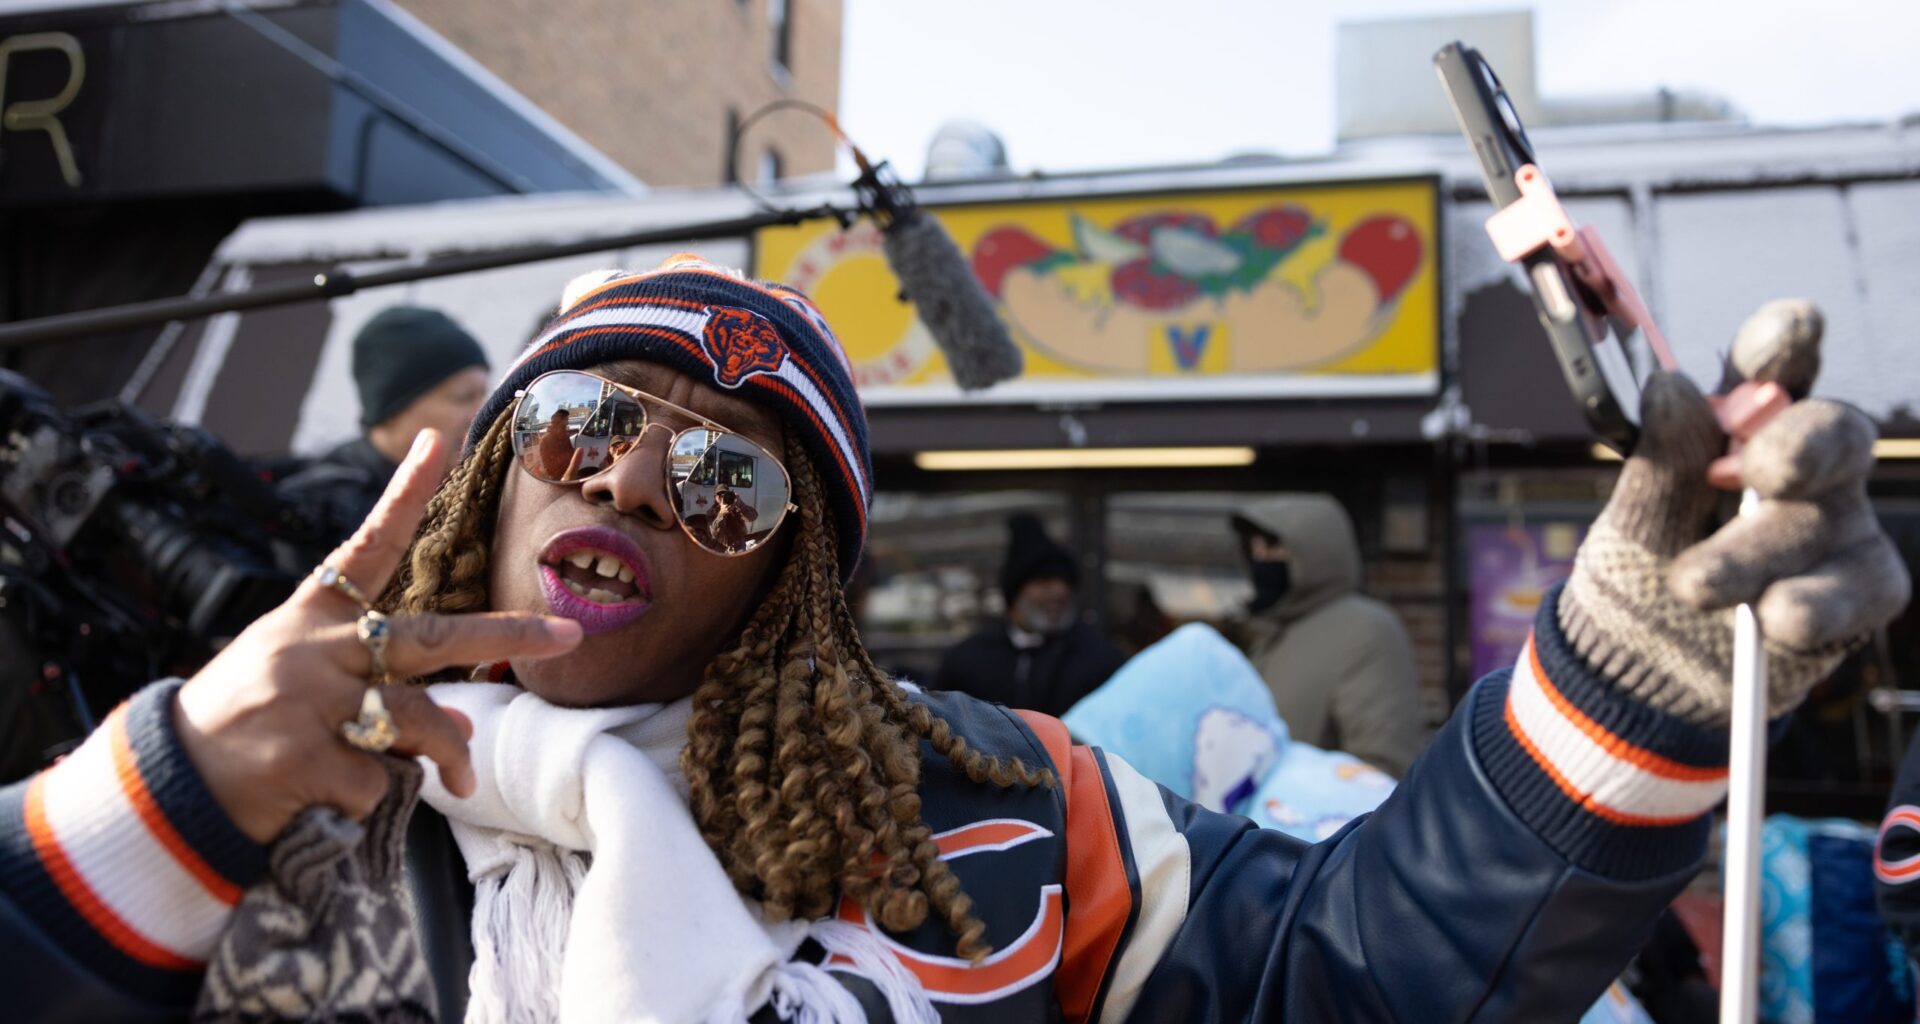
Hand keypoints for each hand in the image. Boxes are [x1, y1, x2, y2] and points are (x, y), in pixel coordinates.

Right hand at [174, 430, 583, 842]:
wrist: (172, 780)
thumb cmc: (250, 720)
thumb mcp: (307, 684)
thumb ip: (382, 691)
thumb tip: (459, 729)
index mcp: (315, 613)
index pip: (368, 543)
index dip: (405, 493)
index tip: (437, 438)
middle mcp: (316, 647)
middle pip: (430, 636)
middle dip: (505, 637)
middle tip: (566, 636)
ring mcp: (308, 700)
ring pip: (415, 720)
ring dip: (446, 752)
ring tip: (462, 780)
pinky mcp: (300, 757)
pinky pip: (377, 780)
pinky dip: (377, 797)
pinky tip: (344, 799)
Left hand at [1558, 300, 1909, 724]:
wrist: (1638, 673)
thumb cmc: (1637, 577)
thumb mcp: (1634, 522)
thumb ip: (1661, 459)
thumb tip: (1674, 384)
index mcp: (1740, 429)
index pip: (1770, 371)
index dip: (1785, 344)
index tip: (1791, 325)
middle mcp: (1804, 465)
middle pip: (1831, 432)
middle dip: (1798, 445)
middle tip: (1754, 469)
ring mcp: (1839, 526)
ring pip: (1823, 521)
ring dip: (1758, 553)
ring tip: (1693, 585)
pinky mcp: (1860, 590)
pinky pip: (1859, 588)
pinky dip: (1814, 605)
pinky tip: (1775, 619)